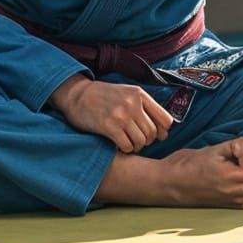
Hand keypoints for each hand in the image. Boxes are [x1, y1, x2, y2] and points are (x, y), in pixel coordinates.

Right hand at [51, 76, 173, 152]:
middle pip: (152, 132)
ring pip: (141, 141)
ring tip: (129, 144)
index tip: (156, 136)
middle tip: (138, 141)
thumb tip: (163, 132)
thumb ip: (144, 107)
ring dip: (136, 146)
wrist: (77, 94)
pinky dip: (125, 149)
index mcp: (140, 94)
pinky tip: (120, 145)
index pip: (165, 119)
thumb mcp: (127, 93)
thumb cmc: (103, 96)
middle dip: (147, 141)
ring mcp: (121, 115)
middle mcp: (133, 103)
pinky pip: (127, 145)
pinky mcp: (109, 126)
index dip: (162, 132)